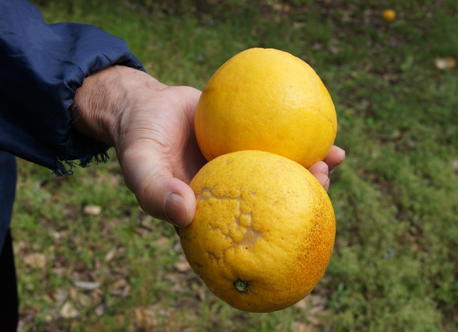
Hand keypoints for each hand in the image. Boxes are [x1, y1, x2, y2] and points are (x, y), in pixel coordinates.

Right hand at [72, 66, 344, 228]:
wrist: (146, 106)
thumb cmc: (140, 139)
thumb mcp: (140, 165)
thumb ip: (154, 191)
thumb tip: (185, 213)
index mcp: (212, 209)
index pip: (247, 228)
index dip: (276, 231)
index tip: (299, 224)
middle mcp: (232, 189)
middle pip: (273, 199)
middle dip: (303, 195)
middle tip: (323, 183)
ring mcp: (241, 163)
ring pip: (280, 168)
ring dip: (308, 165)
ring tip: (332, 157)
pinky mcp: (246, 136)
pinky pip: (274, 137)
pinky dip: (296, 133)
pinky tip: (318, 126)